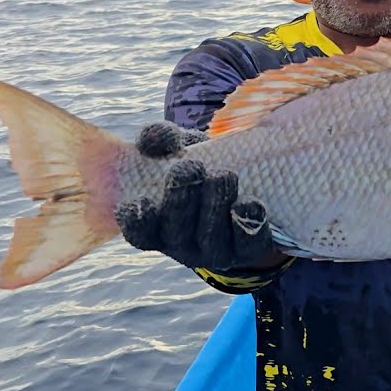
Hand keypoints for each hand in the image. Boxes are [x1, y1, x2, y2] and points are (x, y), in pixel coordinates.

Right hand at [115, 122, 276, 270]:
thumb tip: (156, 138)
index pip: (139, 234)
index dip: (137, 222)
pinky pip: (247, 244)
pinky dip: (246, 222)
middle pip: (176, 234)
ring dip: (215, 204)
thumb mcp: (182, 150)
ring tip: (222, 175)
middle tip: (190, 168)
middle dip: (181, 200)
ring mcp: (216, 252)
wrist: (254, 190)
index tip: (141, 199)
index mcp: (158, 226)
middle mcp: (183, 245)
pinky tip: (247, 202)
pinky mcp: (249, 251)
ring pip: (211, 237)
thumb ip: (164, 141)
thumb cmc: (202, 169)